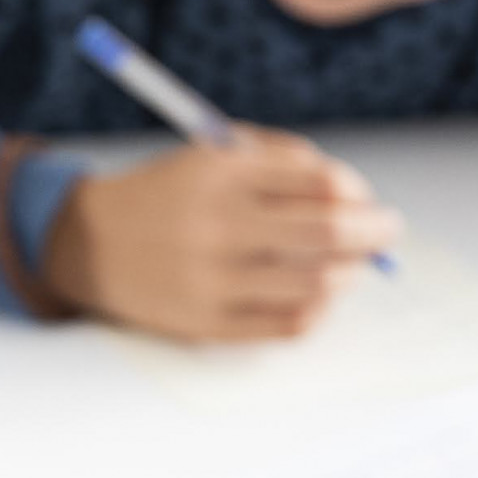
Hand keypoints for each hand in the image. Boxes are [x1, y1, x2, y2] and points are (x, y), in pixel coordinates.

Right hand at [42, 130, 398, 343]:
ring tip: (352, 266)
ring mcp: (213, 280)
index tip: (361, 198)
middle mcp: (218, 225)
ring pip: (316, 284)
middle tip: (388, 231)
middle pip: (327, 233)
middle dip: (374, 232)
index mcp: (222, 173)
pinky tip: (317, 295)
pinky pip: (287, 325)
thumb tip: (354, 196)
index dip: (353, 190)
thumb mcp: (213, 152)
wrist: (88, 244)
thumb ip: (282, 160)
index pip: (318, 181)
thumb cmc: (169, 194)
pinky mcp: (208, 324)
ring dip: (349, 273)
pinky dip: (317, 310)